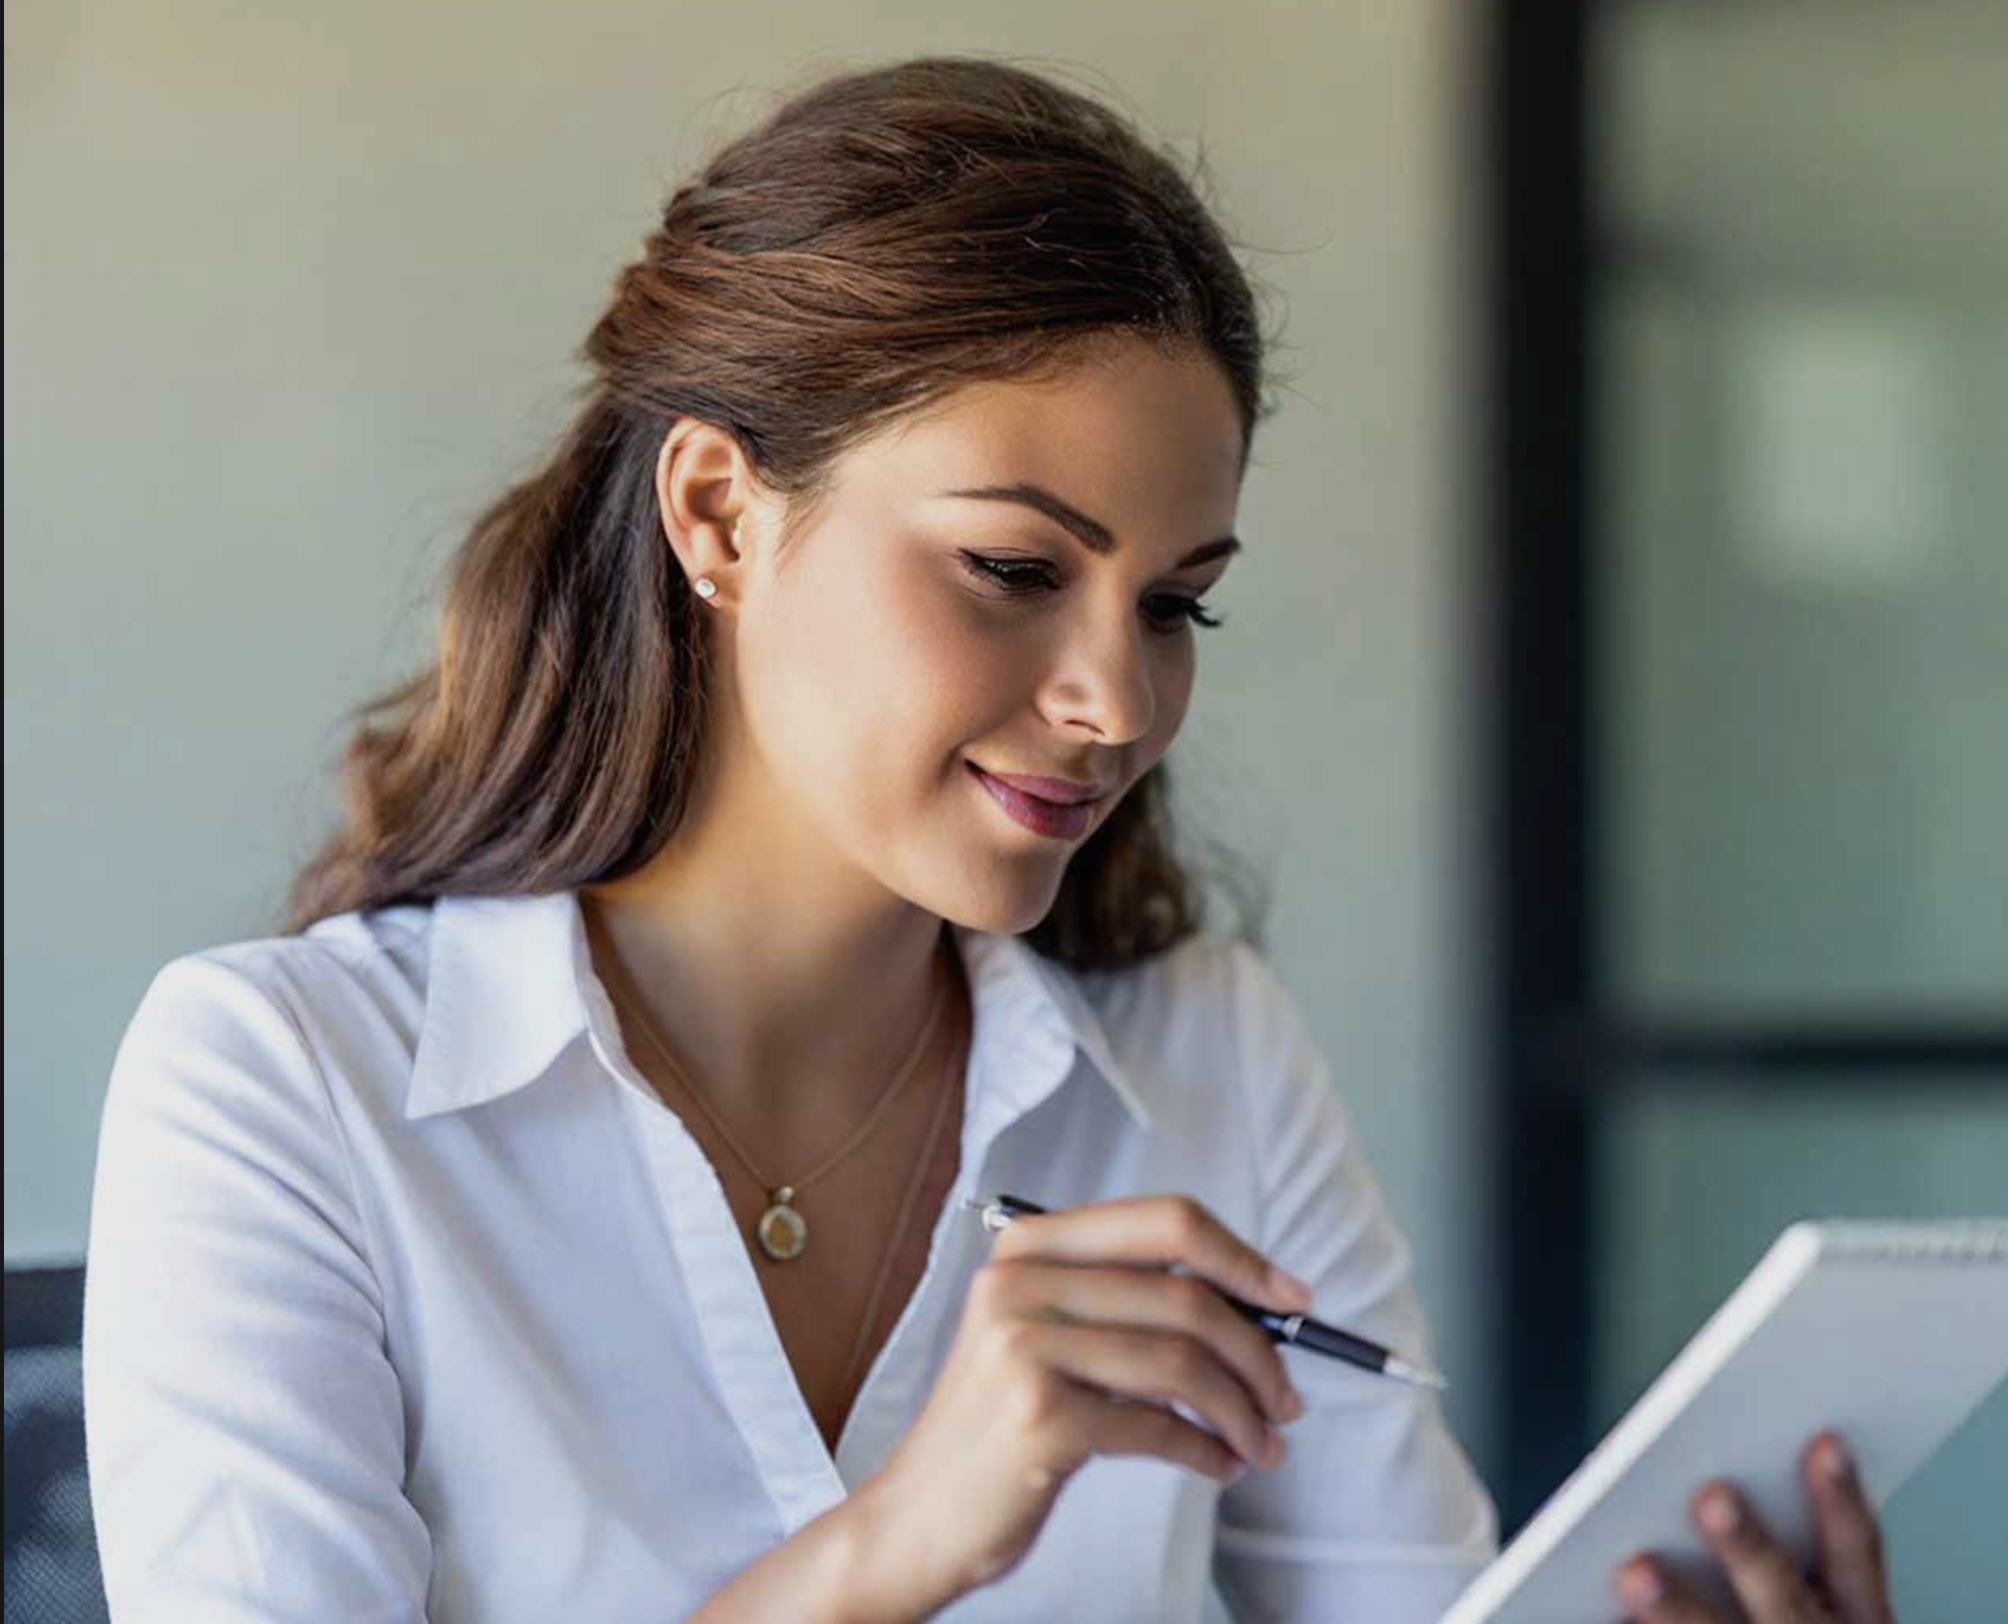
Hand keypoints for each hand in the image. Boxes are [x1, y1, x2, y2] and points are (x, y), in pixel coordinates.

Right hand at [845, 1194, 1313, 1616]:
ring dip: (1242, 1412)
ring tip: (1261, 1445)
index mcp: (1029, 1245)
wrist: (919, 1515)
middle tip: (1288, 1402)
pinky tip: (1217, 1466)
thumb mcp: (1049, 1336)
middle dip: (1258, 1353)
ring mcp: (1025, 1347)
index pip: (1165, 1220)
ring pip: (1182, 1363)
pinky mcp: (1038, 1417)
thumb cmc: (1003, 1425)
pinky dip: (1206, 1452)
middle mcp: (1021, 1282)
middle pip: (1187, 1296)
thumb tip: (1260, 1306)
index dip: (1243, 1257)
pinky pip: (1160, 1428)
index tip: (1295, 1301)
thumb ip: (1128, 1303)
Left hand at [1612, 1431, 1896, 1623]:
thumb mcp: (1811, 1593)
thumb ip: (1772, 1540)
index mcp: (1855, 1616)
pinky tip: (1581, 1607)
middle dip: (1748, 1548)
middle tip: (1713, 1495)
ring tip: (1634, 1571)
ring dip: (1676, 1610)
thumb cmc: (1779, 1614)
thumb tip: (1705, 1470)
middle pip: (1783, 1599)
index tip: (1827, 1441)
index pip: (1854, 1552)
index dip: (1841, 1499)